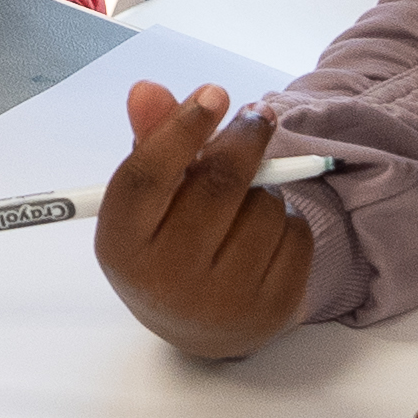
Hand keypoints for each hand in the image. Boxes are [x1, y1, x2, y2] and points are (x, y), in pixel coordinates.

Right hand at [95, 79, 320, 361]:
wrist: (202, 326)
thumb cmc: (168, 244)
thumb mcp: (150, 201)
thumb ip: (152, 141)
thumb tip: (147, 90)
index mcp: (123, 247)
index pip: (147, 177)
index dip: (180, 128)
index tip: (213, 93)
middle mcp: (166, 280)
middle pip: (214, 186)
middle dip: (243, 139)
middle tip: (258, 115)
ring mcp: (222, 300)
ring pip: (262, 205)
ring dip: (264, 185)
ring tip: (246, 197)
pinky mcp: (272, 308)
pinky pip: (295, 232)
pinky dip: (286, 216)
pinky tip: (265, 228)